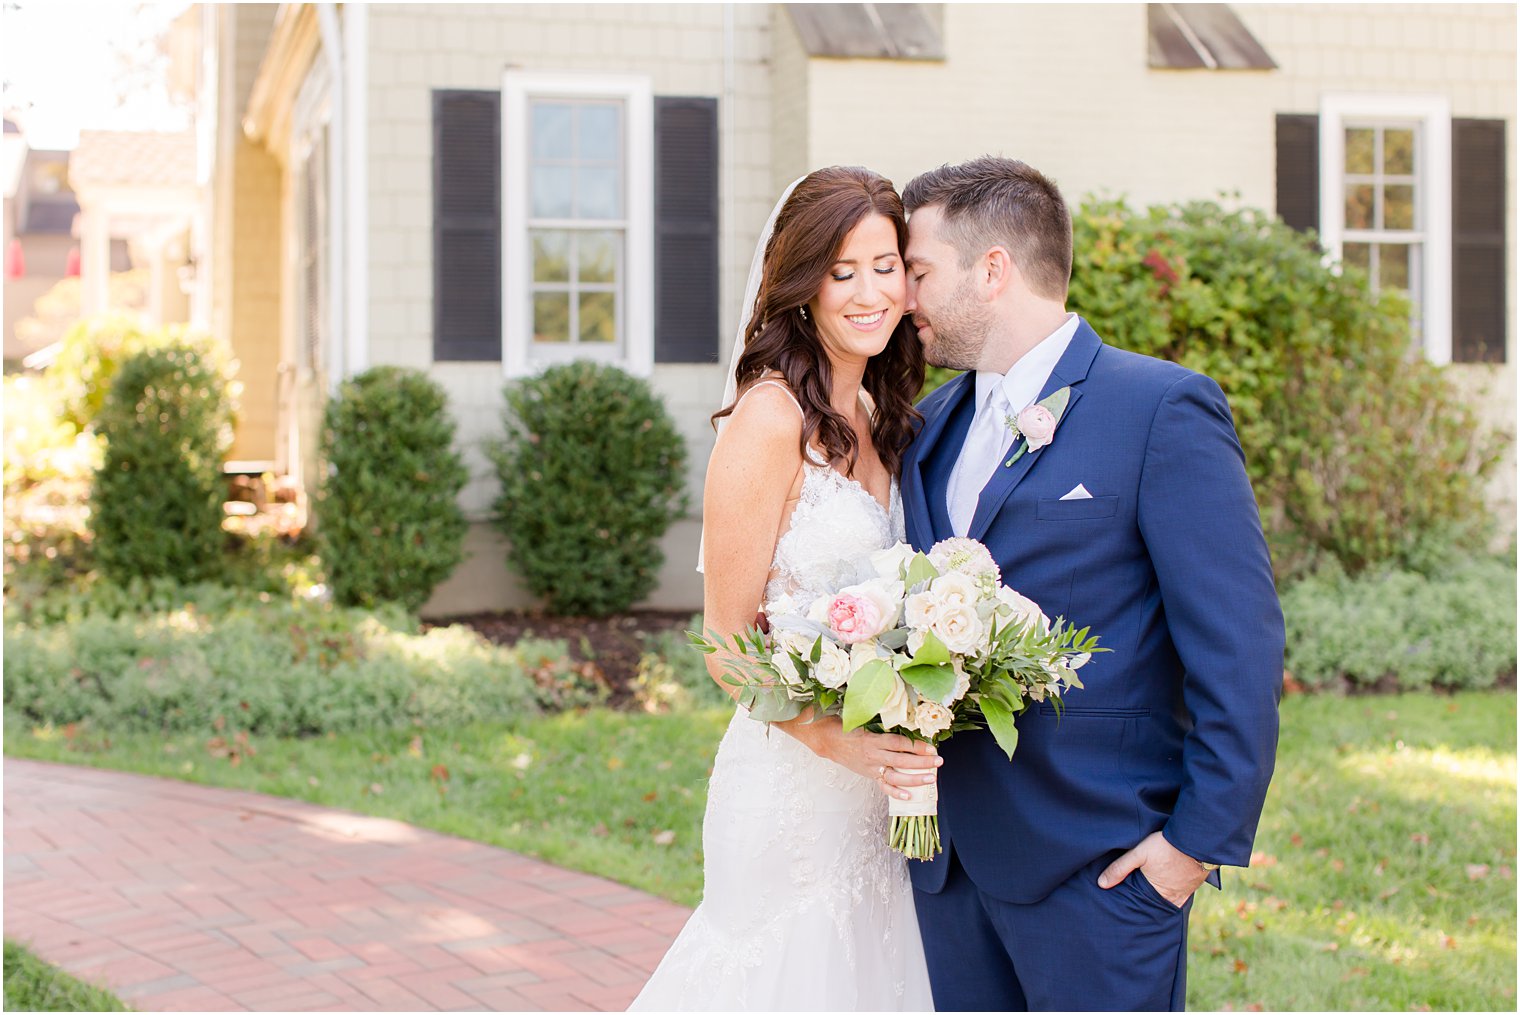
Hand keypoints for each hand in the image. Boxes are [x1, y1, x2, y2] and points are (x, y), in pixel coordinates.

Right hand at [786, 715, 940, 794]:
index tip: (932, 748)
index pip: (899, 744)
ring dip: (915, 779)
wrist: (825, 740)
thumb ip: (881, 721)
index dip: (916, 747)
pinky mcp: (868, 775)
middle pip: (901, 761)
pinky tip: (909, 796)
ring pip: (895, 776)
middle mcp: (873, 755)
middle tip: (939, 762)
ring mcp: (870, 767)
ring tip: (931, 778)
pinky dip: (896, 792)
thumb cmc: (844, 726)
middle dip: (922, 763)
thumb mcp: (862, 719)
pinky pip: (883, 786)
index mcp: (872, 739)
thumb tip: (903, 717)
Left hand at [1098, 831, 1208, 906]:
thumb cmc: (1167, 846)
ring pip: (1168, 900)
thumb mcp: (1139, 853)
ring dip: (1159, 897)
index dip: (1133, 902)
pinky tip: (1167, 886)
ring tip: (1150, 891)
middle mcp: (1172, 898)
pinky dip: (1173, 892)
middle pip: (1155, 904)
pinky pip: (1181, 894)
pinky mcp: (1194, 885)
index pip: (1141, 905)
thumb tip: (1101, 884)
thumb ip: (1120, 868)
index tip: (1124, 902)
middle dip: (1146, 902)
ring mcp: (1185, 893)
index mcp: (1157, 894)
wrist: (1197, 839)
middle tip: (1137, 897)